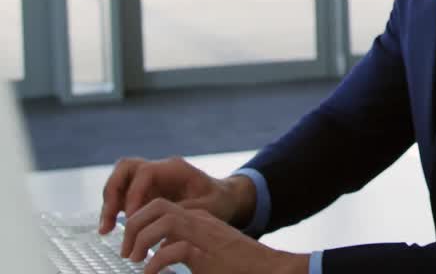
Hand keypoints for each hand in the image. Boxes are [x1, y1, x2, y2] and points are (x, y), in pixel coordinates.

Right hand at [100, 157, 255, 234]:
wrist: (223, 198)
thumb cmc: (219, 201)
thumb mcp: (209, 208)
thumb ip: (186, 213)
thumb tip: (162, 227)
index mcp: (175, 168)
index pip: (145, 172)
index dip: (134, 194)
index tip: (132, 217)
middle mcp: (159, 170)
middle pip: (125, 168)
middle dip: (113, 192)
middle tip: (109, 220)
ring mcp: (150, 180)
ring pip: (120, 180)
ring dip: (109, 202)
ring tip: (105, 229)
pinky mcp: (145, 191)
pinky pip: (122, 194)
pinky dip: (114, 209)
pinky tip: (111, 228)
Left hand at [120, 199, 307, 273]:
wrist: (270, 269)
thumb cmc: (240, 266)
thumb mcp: (206, 255)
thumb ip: (184, 250)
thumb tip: (157, 257)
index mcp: (200, 220)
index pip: (162, 207)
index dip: (140, 220)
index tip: (131, 243)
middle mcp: (201, 222)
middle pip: (158, 206)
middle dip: (134, 224)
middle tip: (127, 250)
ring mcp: (205, 236)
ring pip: (165, 220)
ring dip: (142, 239)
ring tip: (135, 259)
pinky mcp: (207, 255)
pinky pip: (175, 249)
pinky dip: (156, 263)